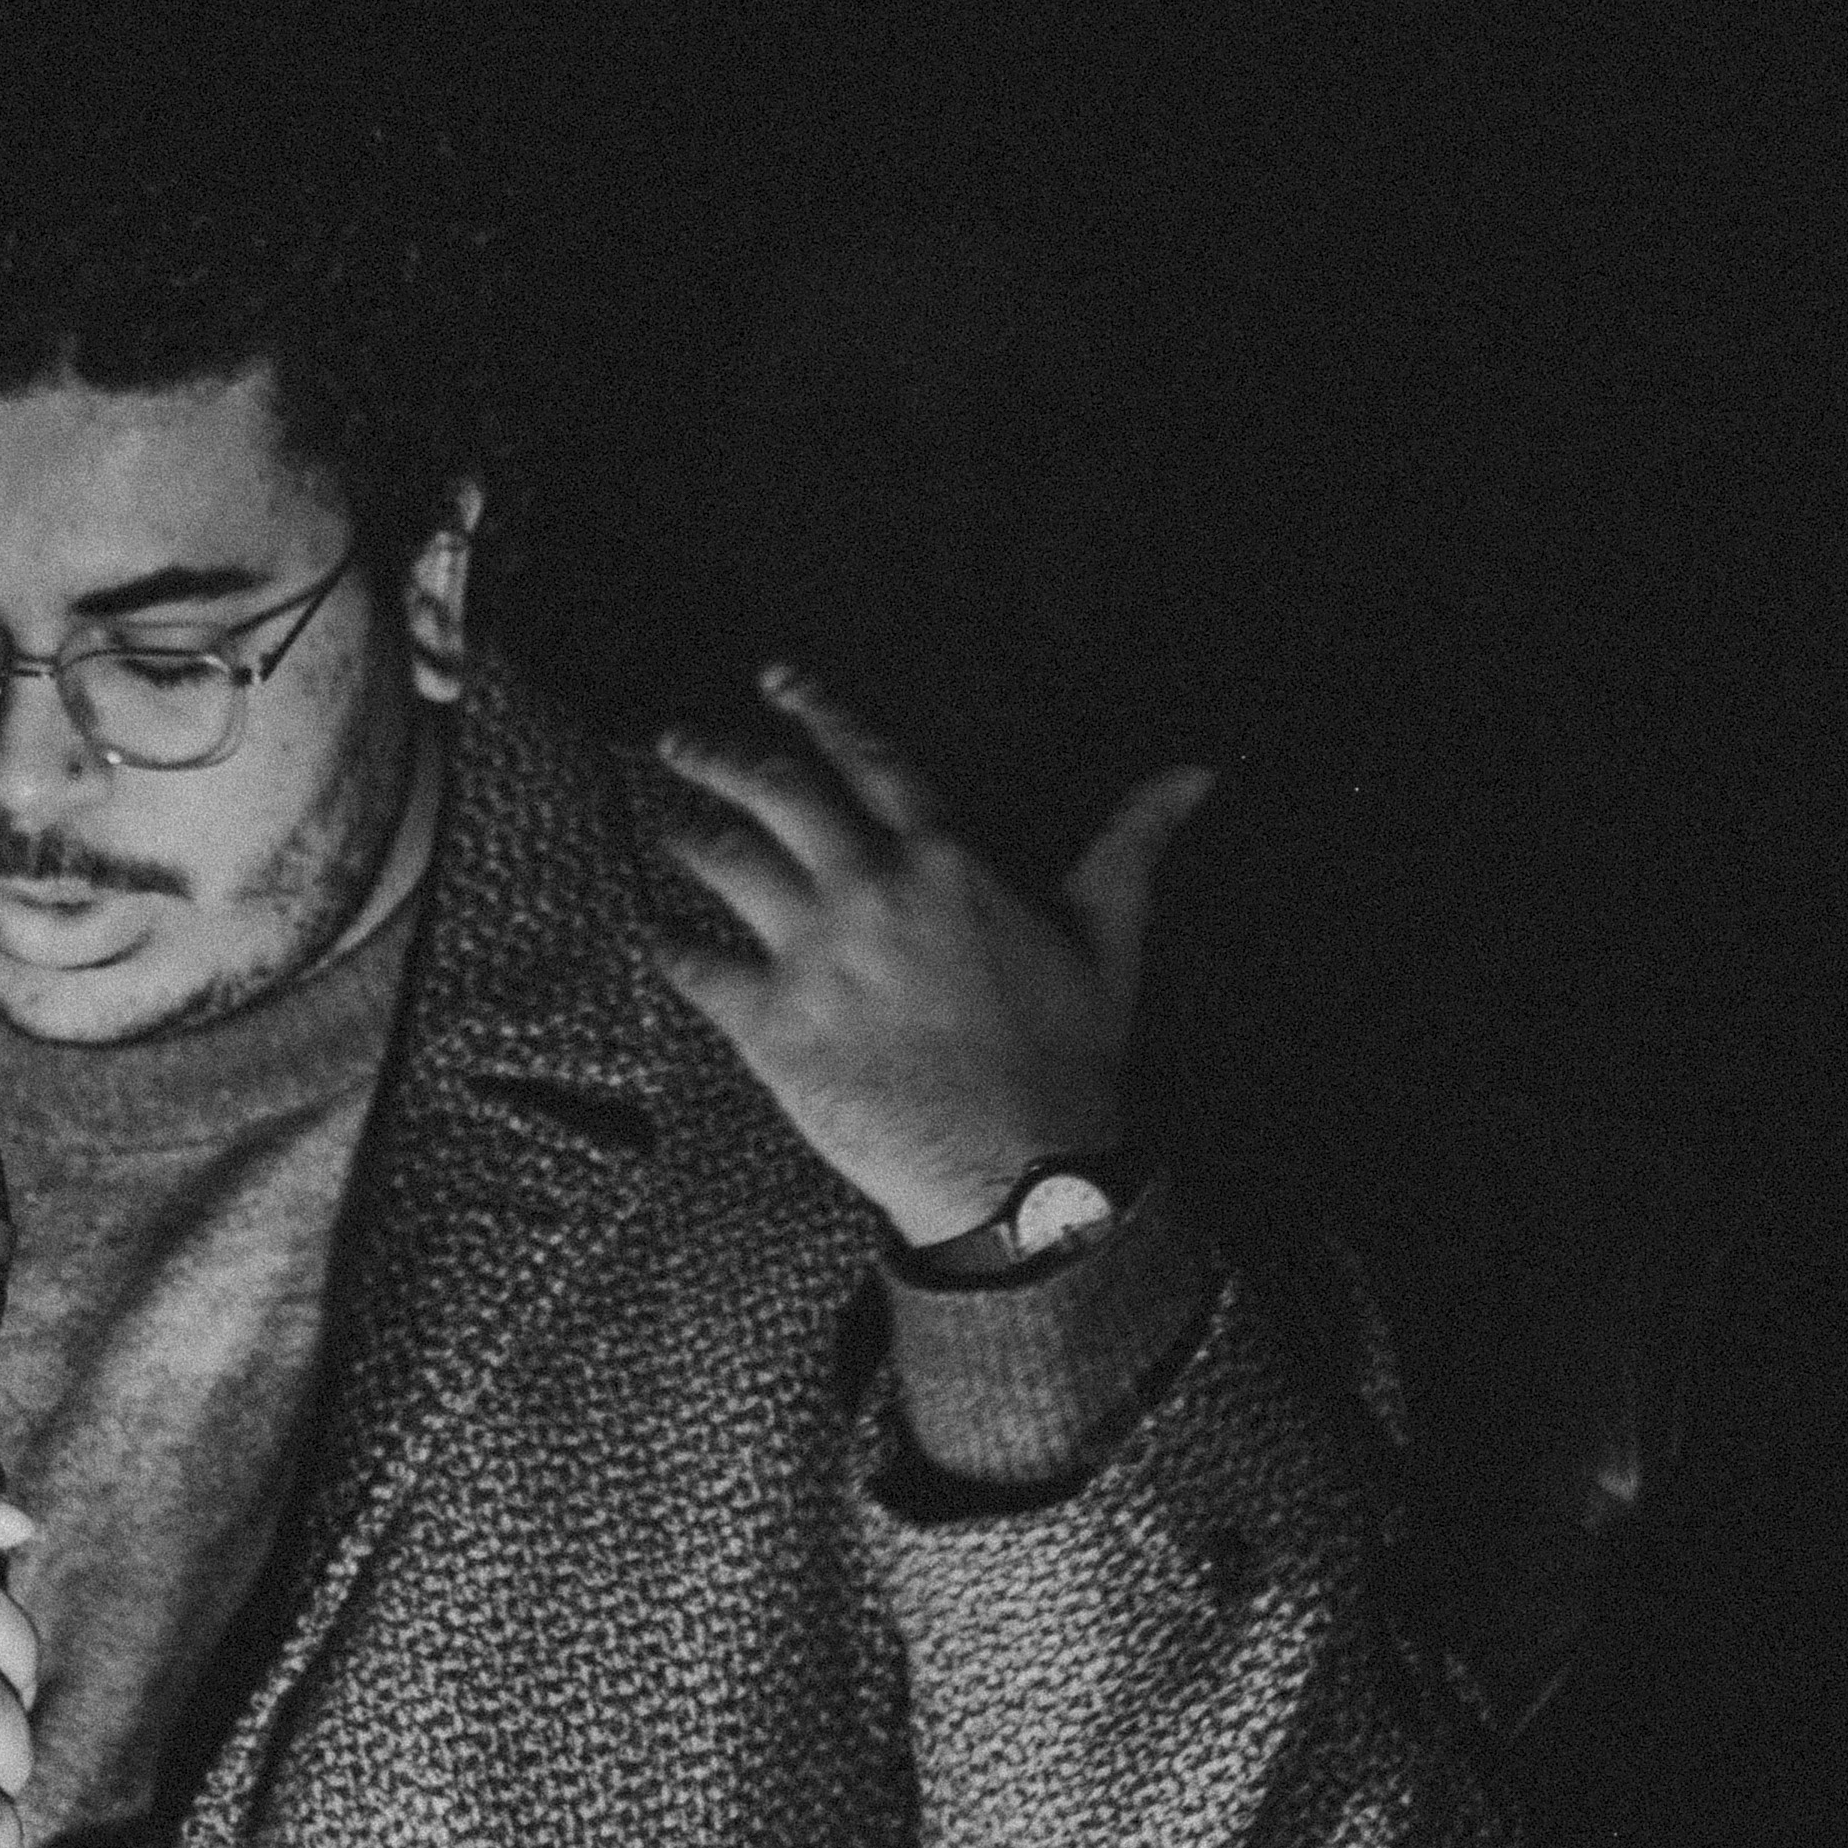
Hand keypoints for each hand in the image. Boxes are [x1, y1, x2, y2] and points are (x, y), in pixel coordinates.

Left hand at [649, 662, 1215, 1249]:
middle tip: (678, 740)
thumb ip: (1132, 843)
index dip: (818, 711)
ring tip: (669, 821)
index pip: (870, 760)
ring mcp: (814, 955)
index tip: (775, 680)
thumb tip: (1194, 774)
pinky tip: (653, 935)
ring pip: (729, 863)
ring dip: (691, 835)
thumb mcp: (1111, 935)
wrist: (1018, 1167)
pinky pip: (701, 971)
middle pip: (776, 794)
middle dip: (720, 756)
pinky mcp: (772, 1025)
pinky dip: (670, 949)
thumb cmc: (1070, 1057)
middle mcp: (868, 891)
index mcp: (944, 861)